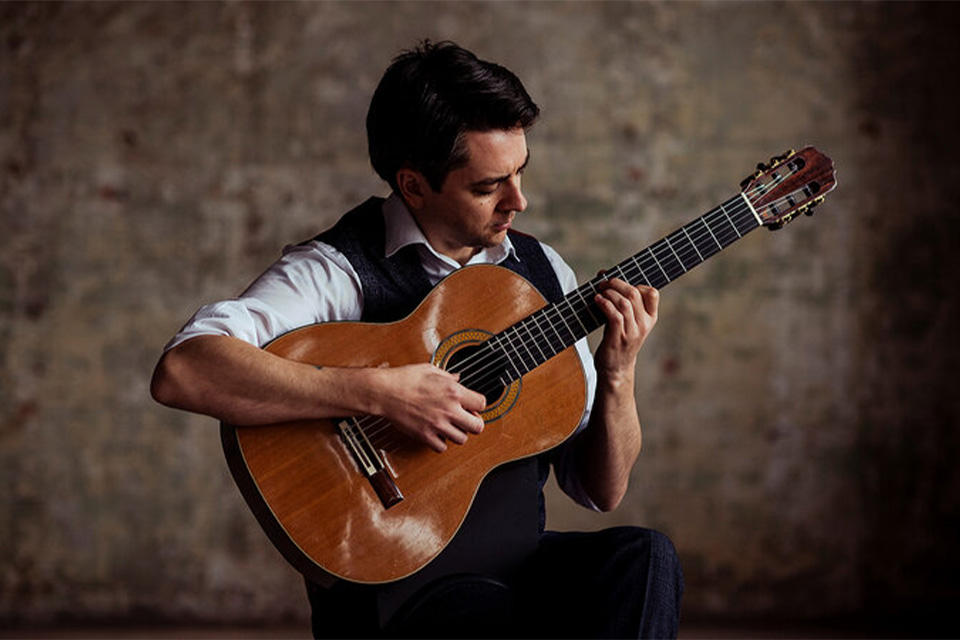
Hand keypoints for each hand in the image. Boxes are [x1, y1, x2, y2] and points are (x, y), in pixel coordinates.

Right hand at [372, 363, 486, 451]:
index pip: (482, 403)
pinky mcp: (425, 436)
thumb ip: (447, 376)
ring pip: (462, 439)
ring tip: (450, 425)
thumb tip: (457, 377)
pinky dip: (441, 442)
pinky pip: (442, 447)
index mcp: (453, 391)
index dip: (478, 404)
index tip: (471, 404)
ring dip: (458, 433)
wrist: (384, 392)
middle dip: (474, 422)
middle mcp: (448, 410)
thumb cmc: (404, 379)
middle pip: (478, 427)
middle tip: (466, 419)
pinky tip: (437, 433)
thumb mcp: (430, 370)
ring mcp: (437, 425)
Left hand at [593, 278, 658, 378]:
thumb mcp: (626, 321)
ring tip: (599, 291)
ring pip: (624, 303)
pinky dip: (605, 304)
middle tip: (603, 283)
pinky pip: (615, 315)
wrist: (615, 369)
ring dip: (609, 293)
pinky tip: (597, 300)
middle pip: (634, 293)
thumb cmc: (618, 340)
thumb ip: (621, 301)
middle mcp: (644, 324)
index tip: (618, 280)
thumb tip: (604, 274)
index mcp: (650, 318)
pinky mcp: (619, 338)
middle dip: (616, 283)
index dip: (634, 282)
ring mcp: (632, 332)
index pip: (652, 293)